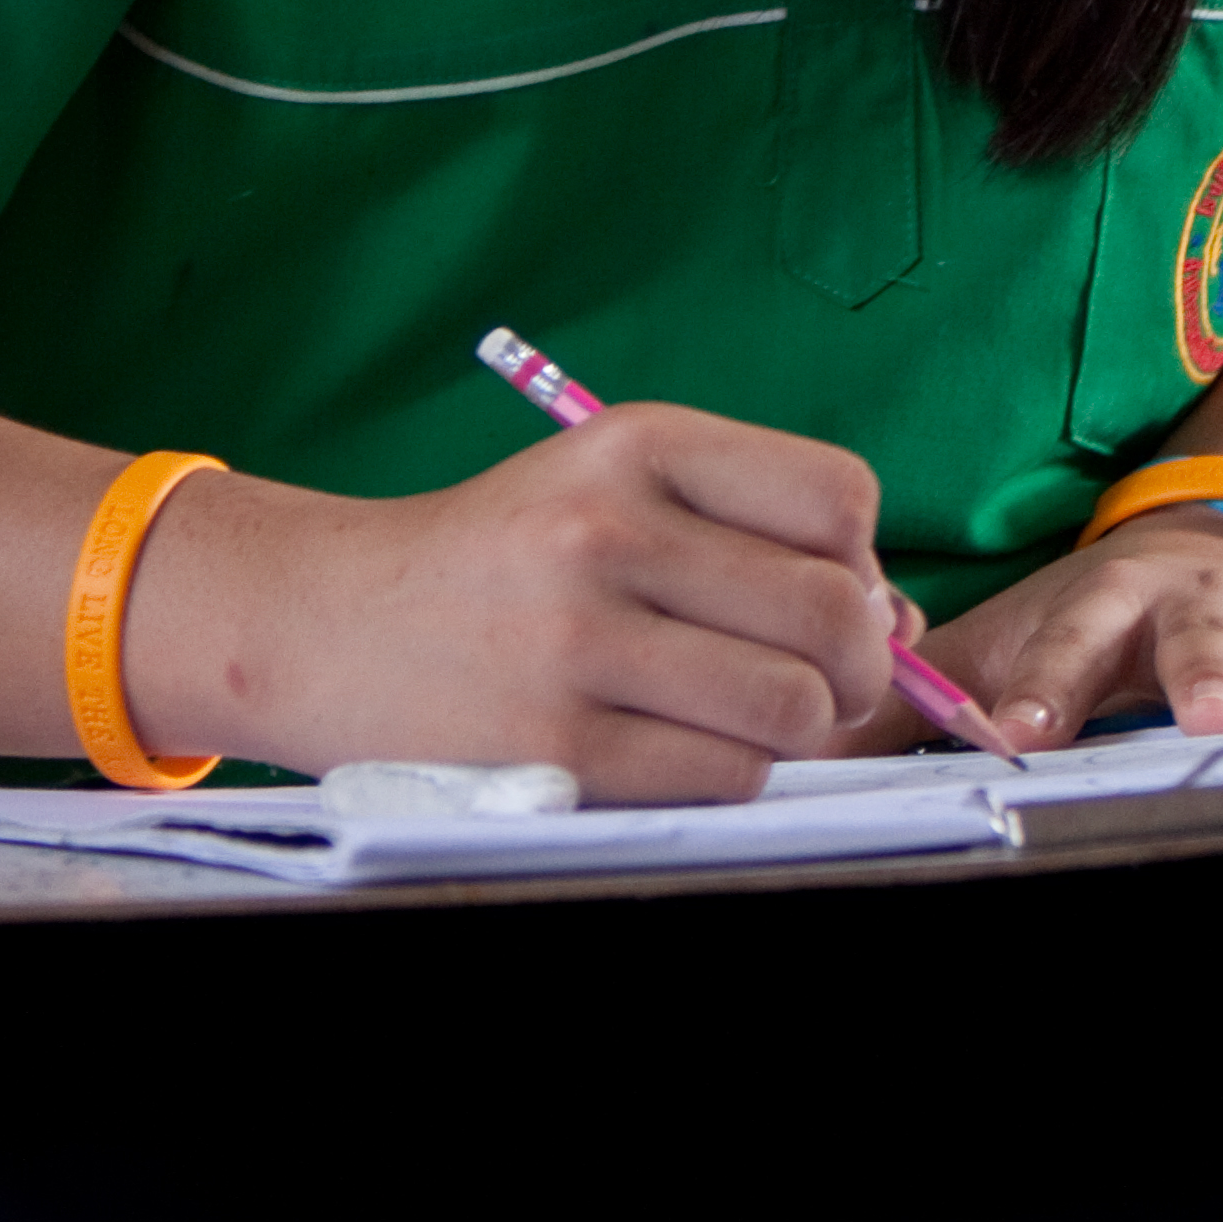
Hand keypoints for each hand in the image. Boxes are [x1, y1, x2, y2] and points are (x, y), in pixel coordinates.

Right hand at [147, 402, 894, 801]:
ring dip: (794, 730)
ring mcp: (576, 643)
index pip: (837, 497)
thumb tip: (893, 627)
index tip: (824, 591)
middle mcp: (605, 530)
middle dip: (856, 664)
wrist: (329, 621)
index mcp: (634, 444)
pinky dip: (727, 776)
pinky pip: (723, 777)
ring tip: (741, 717)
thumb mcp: (610, 491)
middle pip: (831, 612)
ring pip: (790, 707)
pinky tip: (674, 748)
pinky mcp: (556, 750)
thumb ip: (750, 533)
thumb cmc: (501, 562)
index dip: (860, 560)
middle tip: (821, 681)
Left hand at [912, 505, 1222, 750]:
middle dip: (1207, 673)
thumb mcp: (995, 644)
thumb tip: (803, 730)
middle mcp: (1203, 600)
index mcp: (1103, 605)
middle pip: (1201, 634)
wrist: (1186, 544)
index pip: (1062, 639)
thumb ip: (911, 693)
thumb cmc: (1078, 624)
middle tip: (1209, 718)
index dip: (1037, 682)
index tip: (1011, 729)